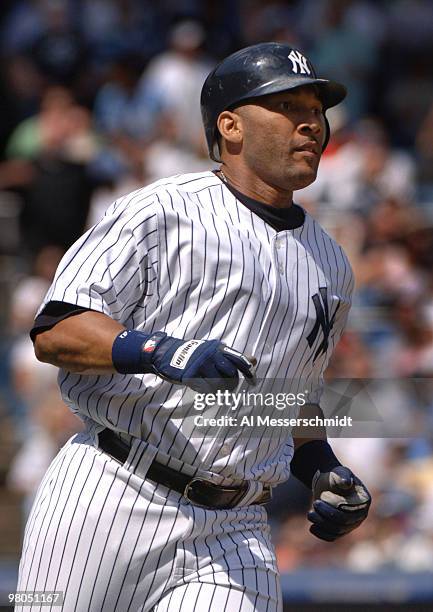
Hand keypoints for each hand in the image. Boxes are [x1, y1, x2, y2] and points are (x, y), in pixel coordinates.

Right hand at [140, 332, 255, 391]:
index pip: (239, 360)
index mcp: (219, 348)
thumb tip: (254, 360)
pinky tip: (201, 386)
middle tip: (227, 388)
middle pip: (231, 375)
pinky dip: (206, 391)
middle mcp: (212, 354)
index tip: (253, 383)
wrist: (167, 353)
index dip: (249, 372)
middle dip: (231, 384)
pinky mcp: (191, 374)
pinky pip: (206, 389)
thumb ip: (233, 357)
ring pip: (220, 384)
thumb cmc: (195, 355)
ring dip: (218, 390)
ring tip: (212, 387)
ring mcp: (201, 364)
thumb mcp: (214, 351)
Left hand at [307, 465, 370, 541]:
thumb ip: (343, 476)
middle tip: (313, 505)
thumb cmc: (335, 475)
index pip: (350, 512)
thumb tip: (346, 482)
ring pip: (337, 531)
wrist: (328, 483)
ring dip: (322, 524)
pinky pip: (333, 536)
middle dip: (326, 516)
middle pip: (343, 523)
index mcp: (363, 502)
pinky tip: (312, 527)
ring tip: (309, 514)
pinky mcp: (341, 529)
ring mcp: (351, 524)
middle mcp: (360, 515)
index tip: (317, 500)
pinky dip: (322, 534)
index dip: (333, 510)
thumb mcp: (339, 472)